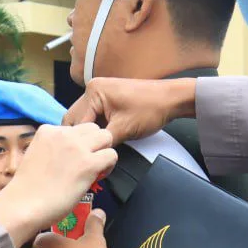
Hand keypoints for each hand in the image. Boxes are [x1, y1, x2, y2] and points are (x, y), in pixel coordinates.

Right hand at [0, 124, 116, 246]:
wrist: (24, 205)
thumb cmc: (28, 189)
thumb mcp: (36, 155)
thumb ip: (53, 149)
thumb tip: (69, 155)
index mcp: (48, 131)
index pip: (75, 128)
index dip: (79, 144)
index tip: (75, 160)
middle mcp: (63, 134)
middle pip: (94, 128)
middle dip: (95, 144)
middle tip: (89, 162)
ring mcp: (77, 148)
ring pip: (106, 137)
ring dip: (104, 152)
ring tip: (96, 169)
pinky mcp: (88, 164)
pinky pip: (112, 155)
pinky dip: (108, 166)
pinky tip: (97, 177)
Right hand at [63, 77, 197, 145]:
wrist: (171, 99)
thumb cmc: (151, 109)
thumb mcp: (123, 129)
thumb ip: (102, 143)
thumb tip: (90, 157)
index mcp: (93, 92)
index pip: (75, 122)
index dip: (80, 142)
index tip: (81, 158)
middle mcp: (93, 89)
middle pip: (75, 119)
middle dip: (82, 138)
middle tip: (87, 155)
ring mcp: (100, 93)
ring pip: (85, 119)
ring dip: (89, 134)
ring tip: (95, 149)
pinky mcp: (107, 99)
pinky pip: (95, 116)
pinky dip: (97, 129)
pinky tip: (102, 141)